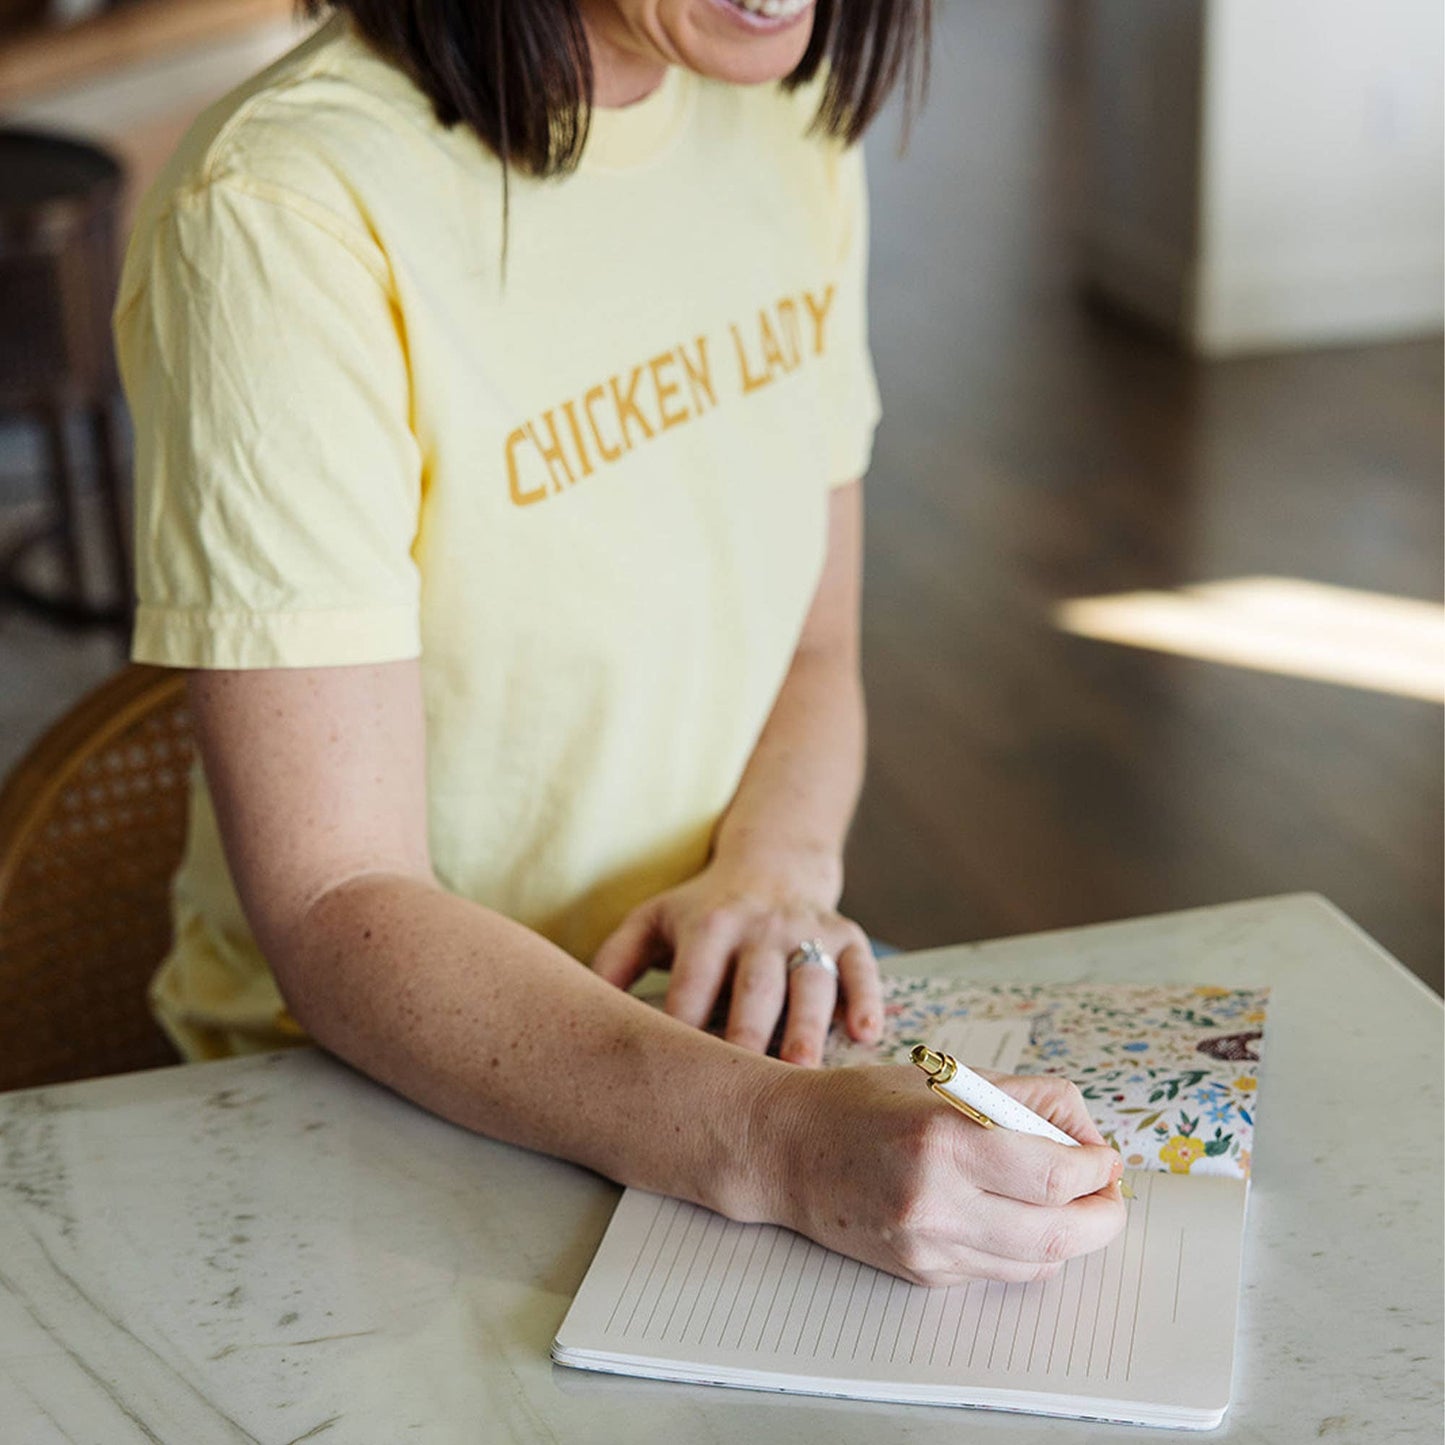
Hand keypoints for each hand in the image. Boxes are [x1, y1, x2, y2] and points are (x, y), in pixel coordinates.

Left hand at [591, 857, 881, 1064]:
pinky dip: (867, 998)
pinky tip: (866, 1033)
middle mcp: (758, 926)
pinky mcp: (848, 934)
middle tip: (746, 1088)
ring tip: (804, 1072)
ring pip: (809, 980)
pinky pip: (861, 966)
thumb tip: (578, 1018)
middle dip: (750, 1034)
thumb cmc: (702, 910)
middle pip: (755, 985)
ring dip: (808, 1026)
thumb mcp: (652, 922)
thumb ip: (614, 964)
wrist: (771, 863)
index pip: (693, 982)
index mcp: (706, 925)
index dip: (685, 1026)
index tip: (677, 1077)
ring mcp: (806, 929)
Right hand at [759, 1064, 1126, 1285]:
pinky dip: (1026, 1248)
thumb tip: (1086, 1136)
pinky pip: (999, 1271)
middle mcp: (935, 1203)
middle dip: (1102, 1217)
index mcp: (943, 1140)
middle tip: (1107, 1193)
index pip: (1055, 1175)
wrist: (789, 1149)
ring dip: (1070, 1236)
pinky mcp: (923, 1275)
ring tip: (1070, 1203)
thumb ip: (1024, 1100)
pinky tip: (1017, 1215)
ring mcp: (928, 1248)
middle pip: (1058, 1235)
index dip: (1098, 1170)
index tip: (1105, 1158)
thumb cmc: (866, 1103)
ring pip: (1036, 1263)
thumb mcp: (947, 1078)